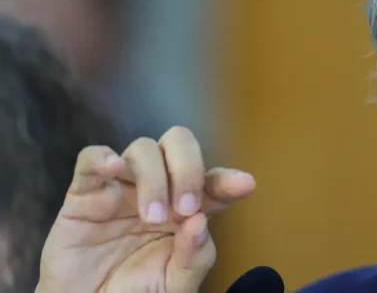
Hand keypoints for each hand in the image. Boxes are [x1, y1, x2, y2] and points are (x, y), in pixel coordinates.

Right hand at [35, 127, 255, 292]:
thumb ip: (194, 257)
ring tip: (151, 217)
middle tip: (185, 209)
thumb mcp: (175, 284)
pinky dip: (103, 158)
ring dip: (154, 178)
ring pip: (142, 149)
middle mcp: (159, 187)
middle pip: (179, 144)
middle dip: (189, 169)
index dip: (229, 179)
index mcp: (188, 208)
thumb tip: (200, 222)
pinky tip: (114, 168)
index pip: (214, 181)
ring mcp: (122, 187)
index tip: (244, 185)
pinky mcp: (85, 194)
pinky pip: (91, 159)